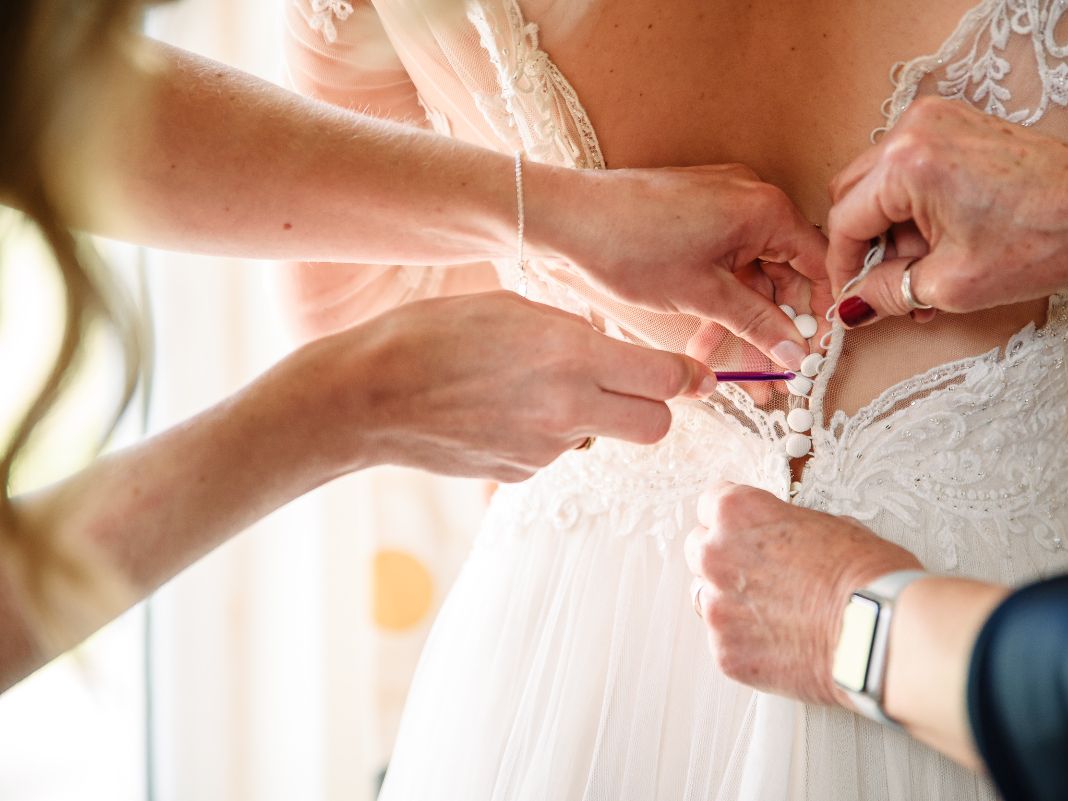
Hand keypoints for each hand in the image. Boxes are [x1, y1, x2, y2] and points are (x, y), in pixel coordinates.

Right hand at [293, 291, 714, 481]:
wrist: (369, 396)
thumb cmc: (433, 335)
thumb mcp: (512, 308)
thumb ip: (574, 331)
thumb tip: (611, 349)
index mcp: (571, 356)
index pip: (666, 378)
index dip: (690, 376)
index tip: (695, 375)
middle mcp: (568, 409)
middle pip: (656, 426)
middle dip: (655, 408)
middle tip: (632, 387)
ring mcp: (545, 449)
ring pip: (600, 436)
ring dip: (589, 417)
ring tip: (529, 388)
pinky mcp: (520, 474)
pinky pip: (556, 452)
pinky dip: (544, 434)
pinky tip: (501, 411)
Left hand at [529, 163, 828, 369]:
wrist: (566, 217)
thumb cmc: (630, 245)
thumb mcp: (703, 295)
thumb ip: (757, 323)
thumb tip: (795, 351)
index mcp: (765, 209)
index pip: (817, 264)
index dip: (819, 314)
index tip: (814, 353)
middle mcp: (750, 198)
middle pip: (785, 272)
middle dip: (776, 327)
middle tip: (775, 375)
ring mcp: (722, 204)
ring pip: (750, 273)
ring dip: (743, 320)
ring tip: (732, 369)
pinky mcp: (695, 214)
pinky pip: (724, 262)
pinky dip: (719, 299)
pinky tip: (705, 339)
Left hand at [685, 483, 920, 704]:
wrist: (882, 634)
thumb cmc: (868, 577)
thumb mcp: (833, 525)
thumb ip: (789, 528)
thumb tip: (790, 536)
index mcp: (739, 514)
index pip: (710, 503)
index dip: (734, 517)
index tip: (743, 528)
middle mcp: (717, 556)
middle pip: (699, 549)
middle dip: (725, 557)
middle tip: (761, 572)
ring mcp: (718, 608)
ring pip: (705, 597)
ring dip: (730, 600)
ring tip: (774, 611)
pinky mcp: (726, 653)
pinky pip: (724, 641)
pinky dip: (746, 642)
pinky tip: (782, 642)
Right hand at [825, 98, 1067, 325]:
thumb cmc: (1042, 240)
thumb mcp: (951, 285)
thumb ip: (887, 294)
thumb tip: (852, 307)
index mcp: (907, 164)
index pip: (844, 220)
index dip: (842, 267)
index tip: (847, 298)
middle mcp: (914, 129)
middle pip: (853, 194)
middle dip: (865, 246)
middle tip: (887, 286)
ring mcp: (934, 120)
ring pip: (878, 183)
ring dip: (890, 230)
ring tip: (924, 271)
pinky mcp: (953, 123)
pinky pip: (907, 168)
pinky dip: (912, 207)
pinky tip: (939, 242)